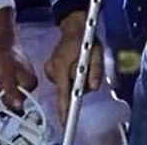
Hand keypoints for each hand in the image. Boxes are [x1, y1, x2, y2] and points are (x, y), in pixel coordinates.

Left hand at [0, 8, 36, 111]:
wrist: (1, 40)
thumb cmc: (3, 56)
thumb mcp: (5, 76)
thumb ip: (12, 91)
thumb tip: (18, 108)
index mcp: (31, 83)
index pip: (18, 104)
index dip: (7, 99)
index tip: (3, 87)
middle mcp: (31, 82)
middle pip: (16, 100)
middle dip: (6, 94)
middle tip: (2, 81)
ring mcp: (25, 78)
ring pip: (12, 93)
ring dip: (4, 89)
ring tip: (1, 76)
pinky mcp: (18, 74)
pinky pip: (11, 86)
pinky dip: (4, 84)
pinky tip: (2, 75)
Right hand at [44, 10, 103, 126]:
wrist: (74, 25)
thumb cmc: (86, 38)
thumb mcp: (97, 52)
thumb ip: (96, 70)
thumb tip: (93, 88)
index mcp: (61, 66)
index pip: (63, 93)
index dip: (65, 108)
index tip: (65, 120)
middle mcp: (52, 70)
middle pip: (67, 89)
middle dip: (78, 85)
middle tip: (87, 70)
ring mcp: (50, 69)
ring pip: (66, 84)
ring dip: (75, 80)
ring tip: (81, 64)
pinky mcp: (50, 69)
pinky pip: (63, 80)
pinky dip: (70, 76)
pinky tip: (74, 65)